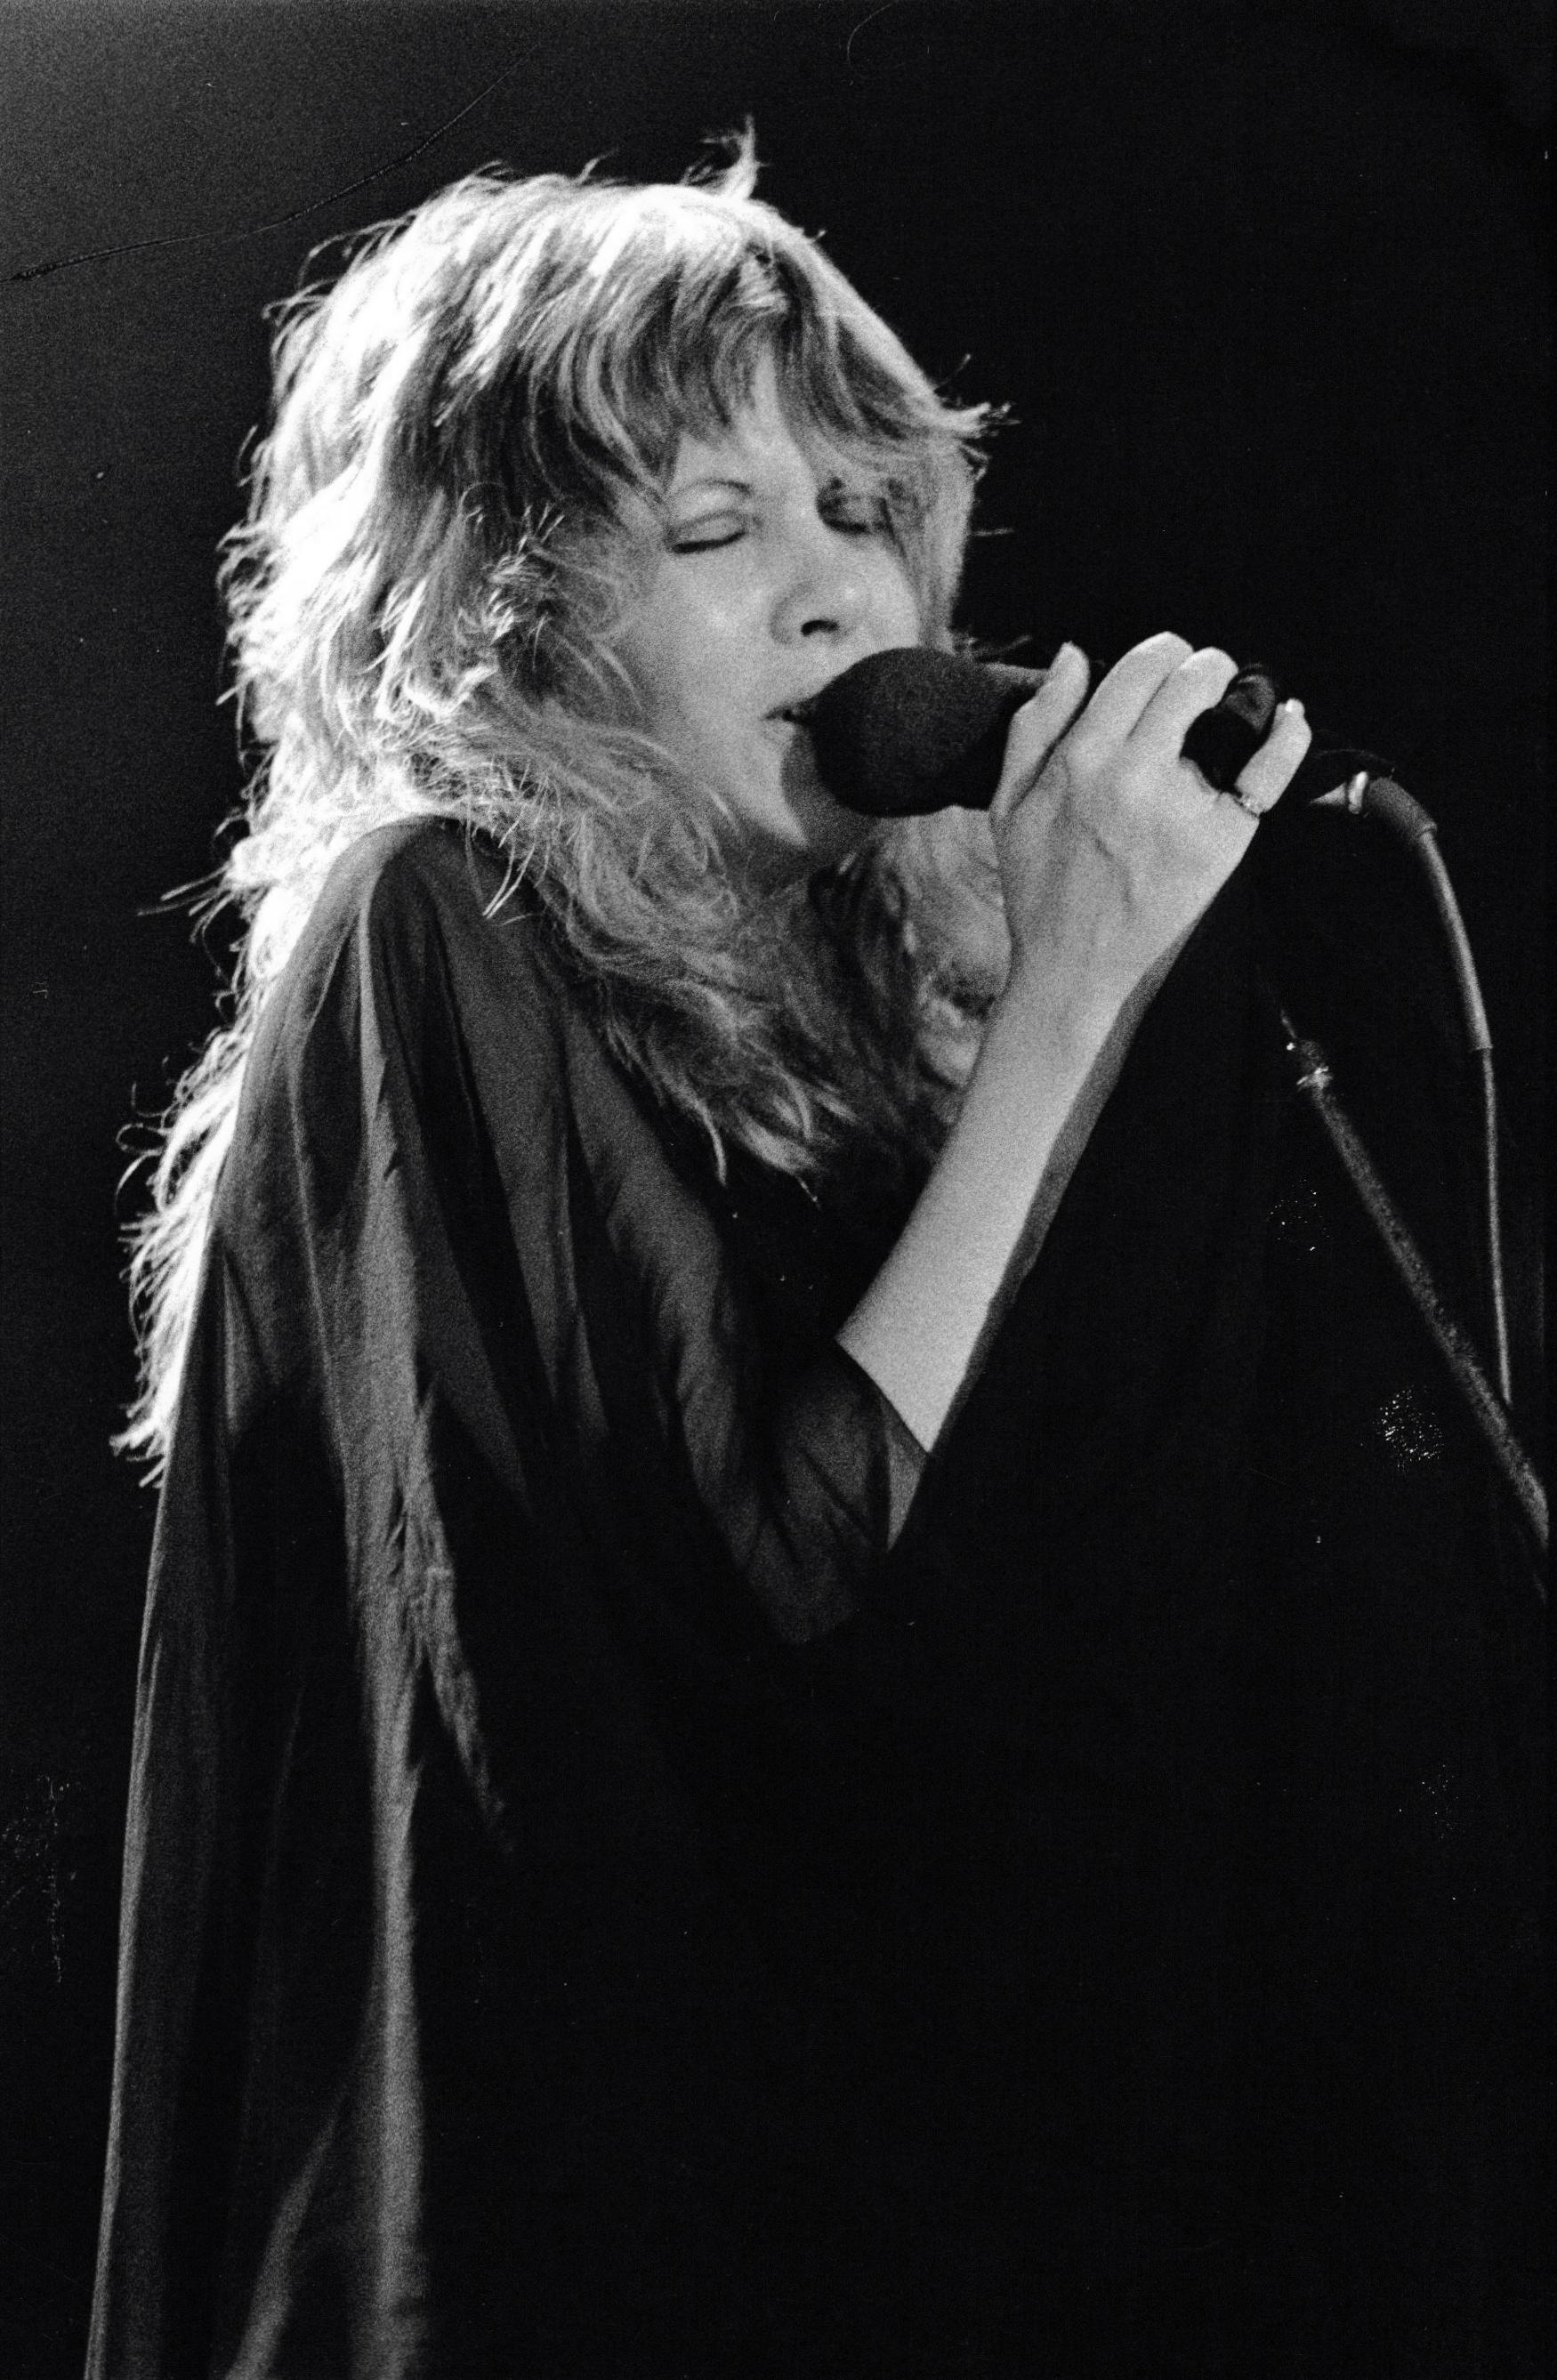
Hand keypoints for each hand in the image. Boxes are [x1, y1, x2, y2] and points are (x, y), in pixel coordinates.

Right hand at [990, 633, 1311, 1021]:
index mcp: (1080, 758)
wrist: (1073, 968)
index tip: (1169, 663)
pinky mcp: (1222, 841)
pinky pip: (1270, 770)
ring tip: (1239, 705)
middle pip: (1190, 679)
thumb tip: (1073, 654)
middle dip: (1206, 667)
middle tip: (1208, 681)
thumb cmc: (1039, 887)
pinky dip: (1288, 736)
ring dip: (1242, 696)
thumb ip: (1036, 723)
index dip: (1162, 651)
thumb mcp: (1008, 801)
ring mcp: (1182, 808)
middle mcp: (1133, 775)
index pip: (1140, 666)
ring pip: (1231, 714)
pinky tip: (1287, 721)